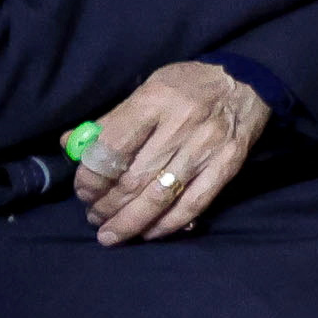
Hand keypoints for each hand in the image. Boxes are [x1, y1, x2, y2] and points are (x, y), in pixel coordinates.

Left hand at [71, 59, 268, 243]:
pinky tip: (148, 233)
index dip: (91, 177)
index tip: (83, 191)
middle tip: (94, 216)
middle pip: (134, 178)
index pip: (112, 148)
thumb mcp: (147, 88)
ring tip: (111, 233)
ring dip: (130, 222)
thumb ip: (112, 119)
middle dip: (107, 205)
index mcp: (155, 100)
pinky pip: (193, 205)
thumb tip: (71, 143)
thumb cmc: (188, 85)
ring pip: (160, 197)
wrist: (246, 83)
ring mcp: (206, 148)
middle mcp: (181, 125)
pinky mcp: (226, 166)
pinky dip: (167, 224)